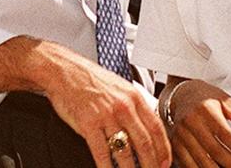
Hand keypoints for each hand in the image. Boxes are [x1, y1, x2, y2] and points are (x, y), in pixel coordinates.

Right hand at [43, 54, 170, 167]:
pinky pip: (101, 153)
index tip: (165, 163)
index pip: (156, 128)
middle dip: (151, 165)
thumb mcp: (120, 87)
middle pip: (144, 143)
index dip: (163, 149)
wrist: (65, 71)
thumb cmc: (91, 79)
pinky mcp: (88, 124)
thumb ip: (135, 106)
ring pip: (125, 152)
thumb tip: (147, 127)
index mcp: (134, 97)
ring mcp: (106, 116)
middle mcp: (123, 107)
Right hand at [166, 79, 230, 167]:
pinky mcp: (175, 146)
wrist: (181, 96)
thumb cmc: (205, 99)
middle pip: (213, 150)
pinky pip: (188, 164)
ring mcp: (181, 136)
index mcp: (205, 110)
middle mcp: (191, 123)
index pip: (224, 132)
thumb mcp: (223, 99)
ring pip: (200, 160)